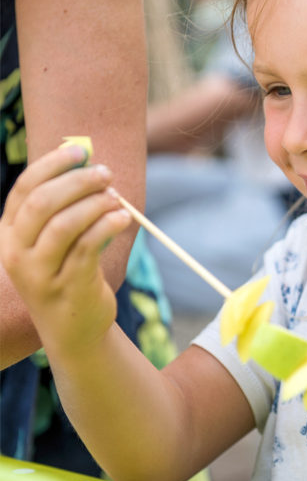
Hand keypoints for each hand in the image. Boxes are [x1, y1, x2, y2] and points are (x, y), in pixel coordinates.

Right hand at [0, 146, 130, 356]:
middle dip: (78, 181)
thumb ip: (66, 205)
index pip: (24, 188)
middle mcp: (17, 254)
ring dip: (95, 203)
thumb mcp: (57, 241)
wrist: (74, 330)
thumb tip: (89, 162)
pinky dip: (108, 225)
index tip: (80, 150)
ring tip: (116, 199)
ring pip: (65, 224)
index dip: (52, 164)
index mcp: (9, 234)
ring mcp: (39, 274)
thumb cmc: (69, 272)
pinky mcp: (68, 287)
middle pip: (43, 202)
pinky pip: (88, 246)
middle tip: (106, 174)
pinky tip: (122, 218)